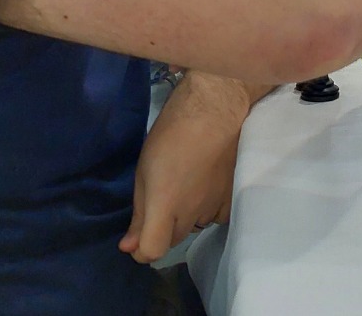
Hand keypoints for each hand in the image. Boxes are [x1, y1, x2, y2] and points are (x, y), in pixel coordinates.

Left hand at [119, 74, 244, 263]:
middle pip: (171, 240)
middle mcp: (191, 214)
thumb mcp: (144, 171)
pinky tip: (204, 187)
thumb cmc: (171, 134)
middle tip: (158, 197)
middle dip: (159, 229)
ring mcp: (215, 207)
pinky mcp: (232, 198)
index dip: (139, 250)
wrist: (216, 110)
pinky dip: (205, 210)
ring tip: (184, 186)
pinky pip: (214, 217)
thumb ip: (139, 213)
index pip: (152, 251)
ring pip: (193, 227)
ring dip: (183, 218)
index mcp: (165, 205)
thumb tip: (129, 246)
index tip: (134, 236)